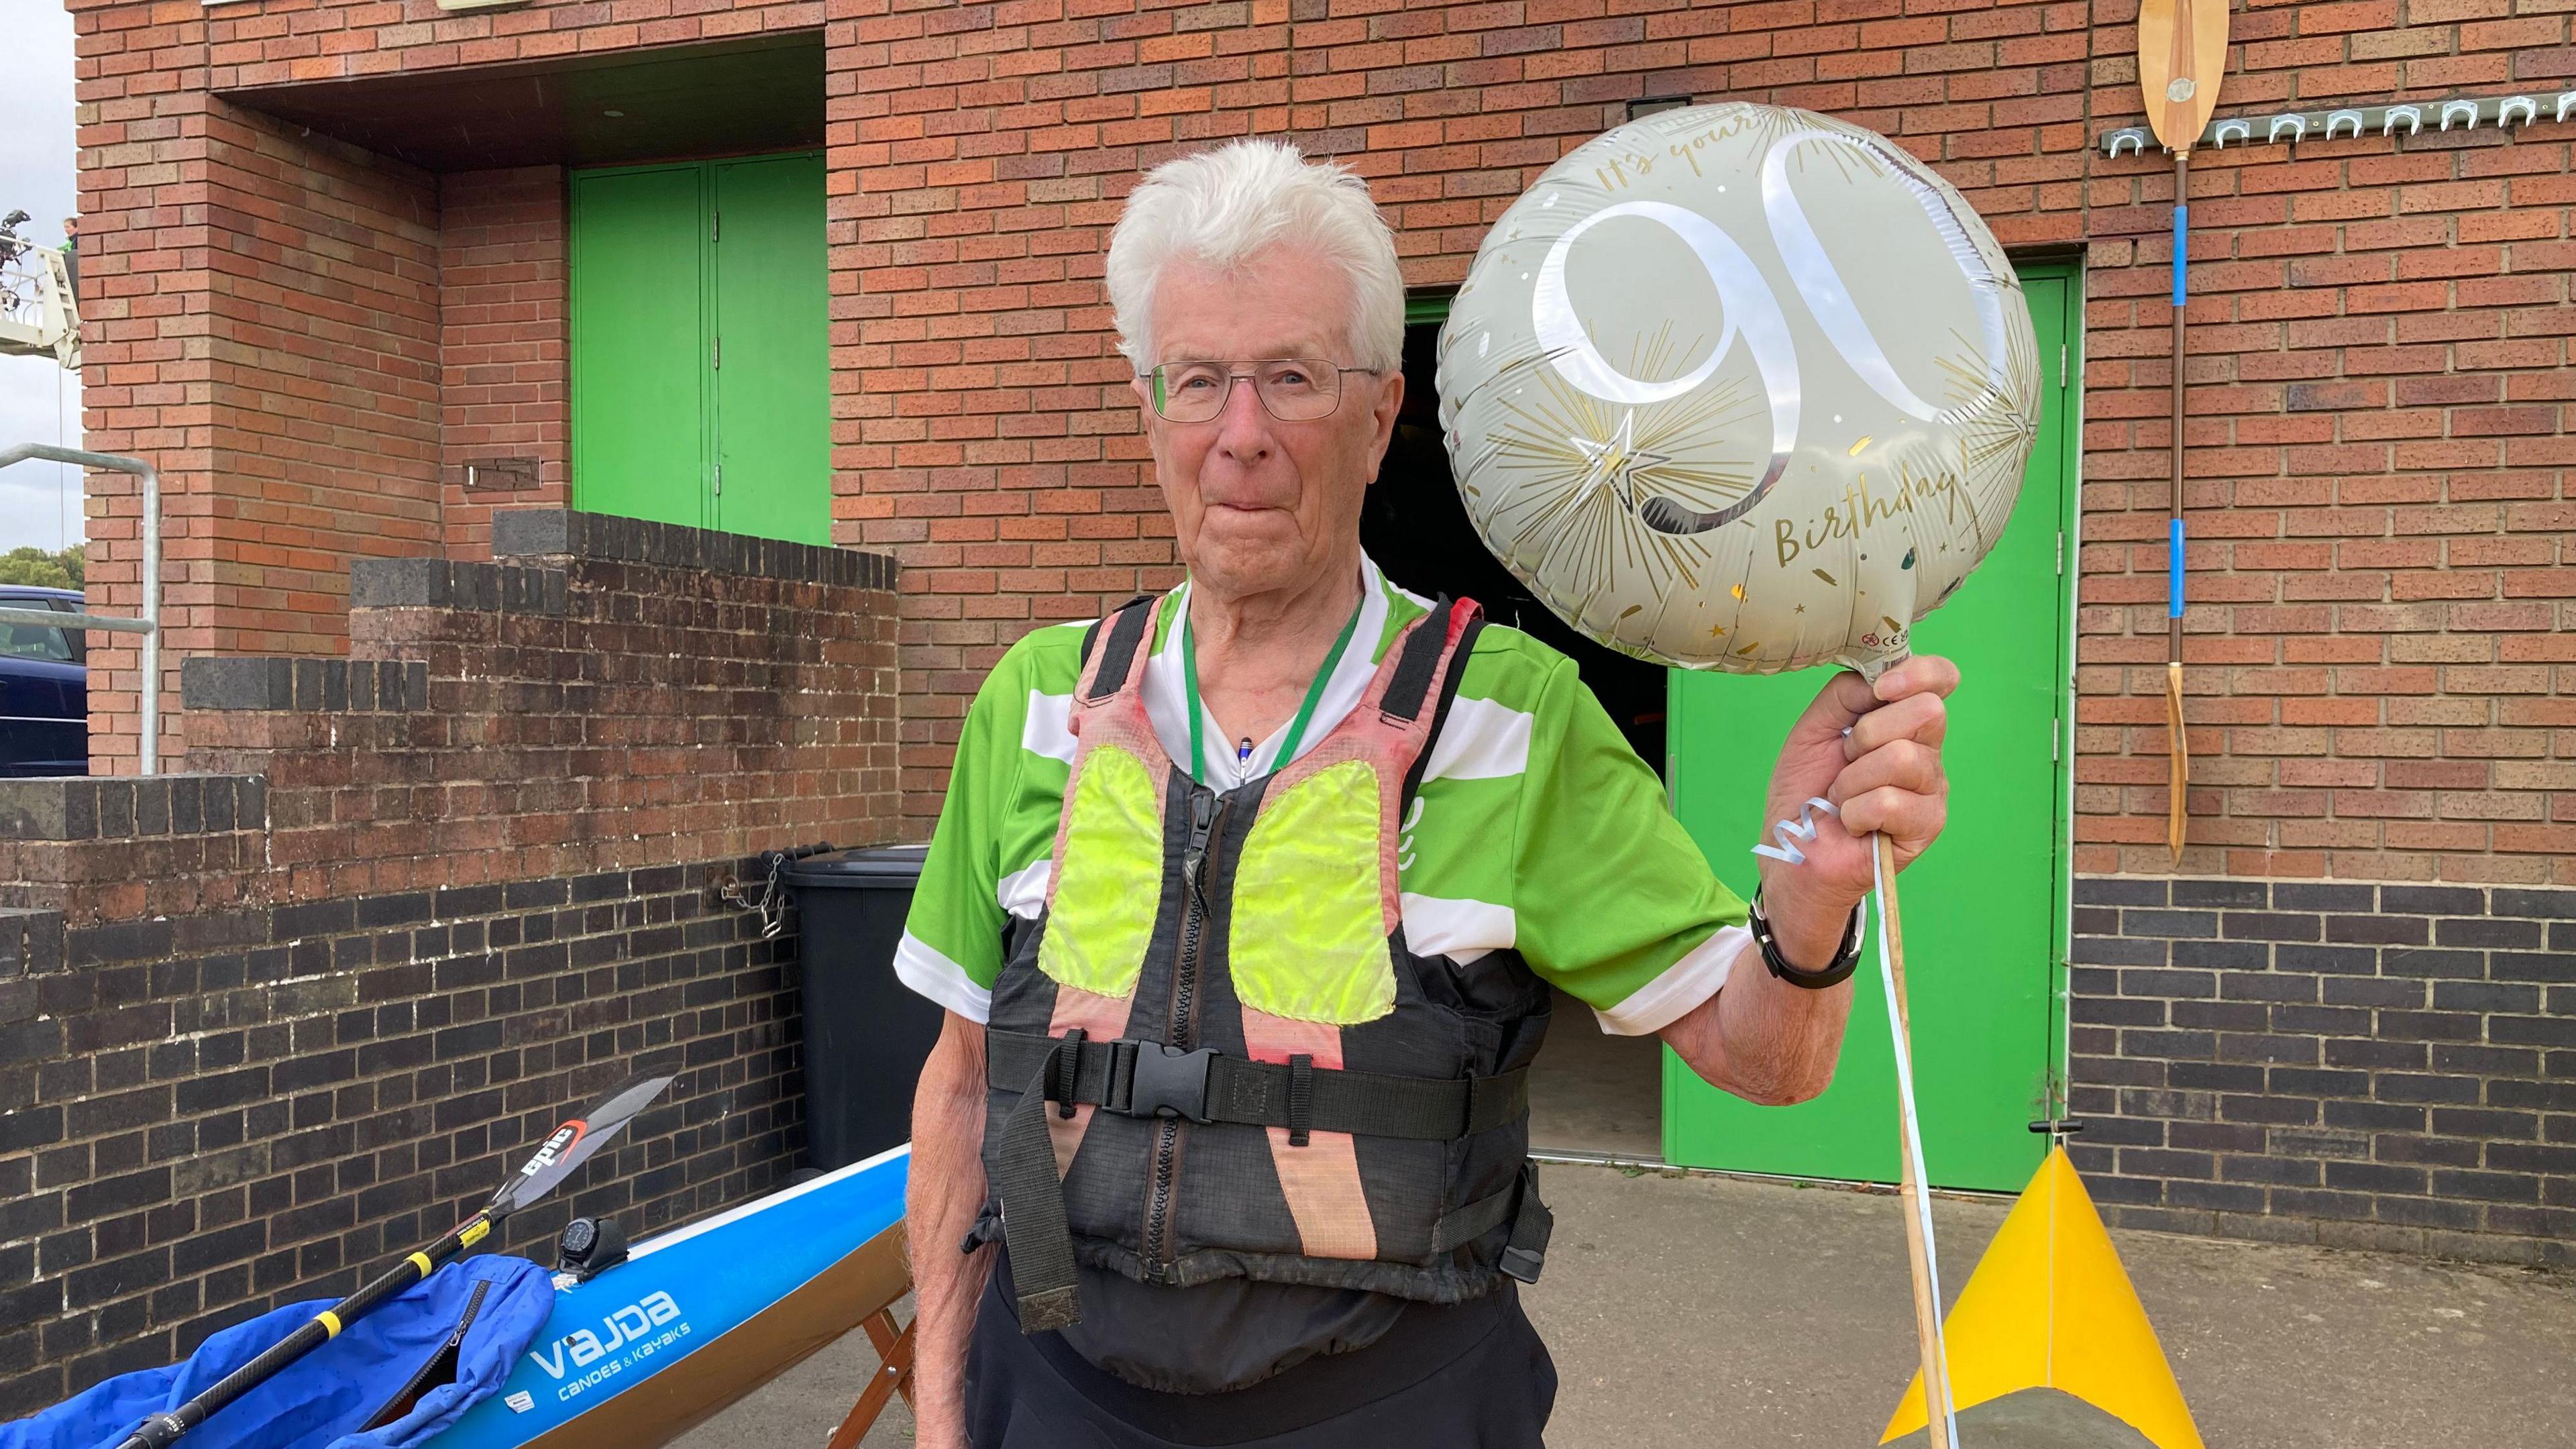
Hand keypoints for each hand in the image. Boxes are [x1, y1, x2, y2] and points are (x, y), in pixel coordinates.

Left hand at [1752, 657, 1957, 964]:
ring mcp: (1932, 789)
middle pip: (1927, 711)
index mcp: (1904, 720)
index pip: (1940, 678)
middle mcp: (1926, 750)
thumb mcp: (1814, 728)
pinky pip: (1890, 802)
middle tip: (1845, 760)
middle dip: (1867, 733)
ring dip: (1854, 779)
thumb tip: (1881, 677)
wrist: (1794, 848)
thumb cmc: (1806, 789)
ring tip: (1843, 797)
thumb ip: (1847, 693)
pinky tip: (1851, 822)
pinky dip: (1855, 810)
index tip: (1878, 690)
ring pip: (1903, 758)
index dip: (1917, 673)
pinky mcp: (1927, 826)